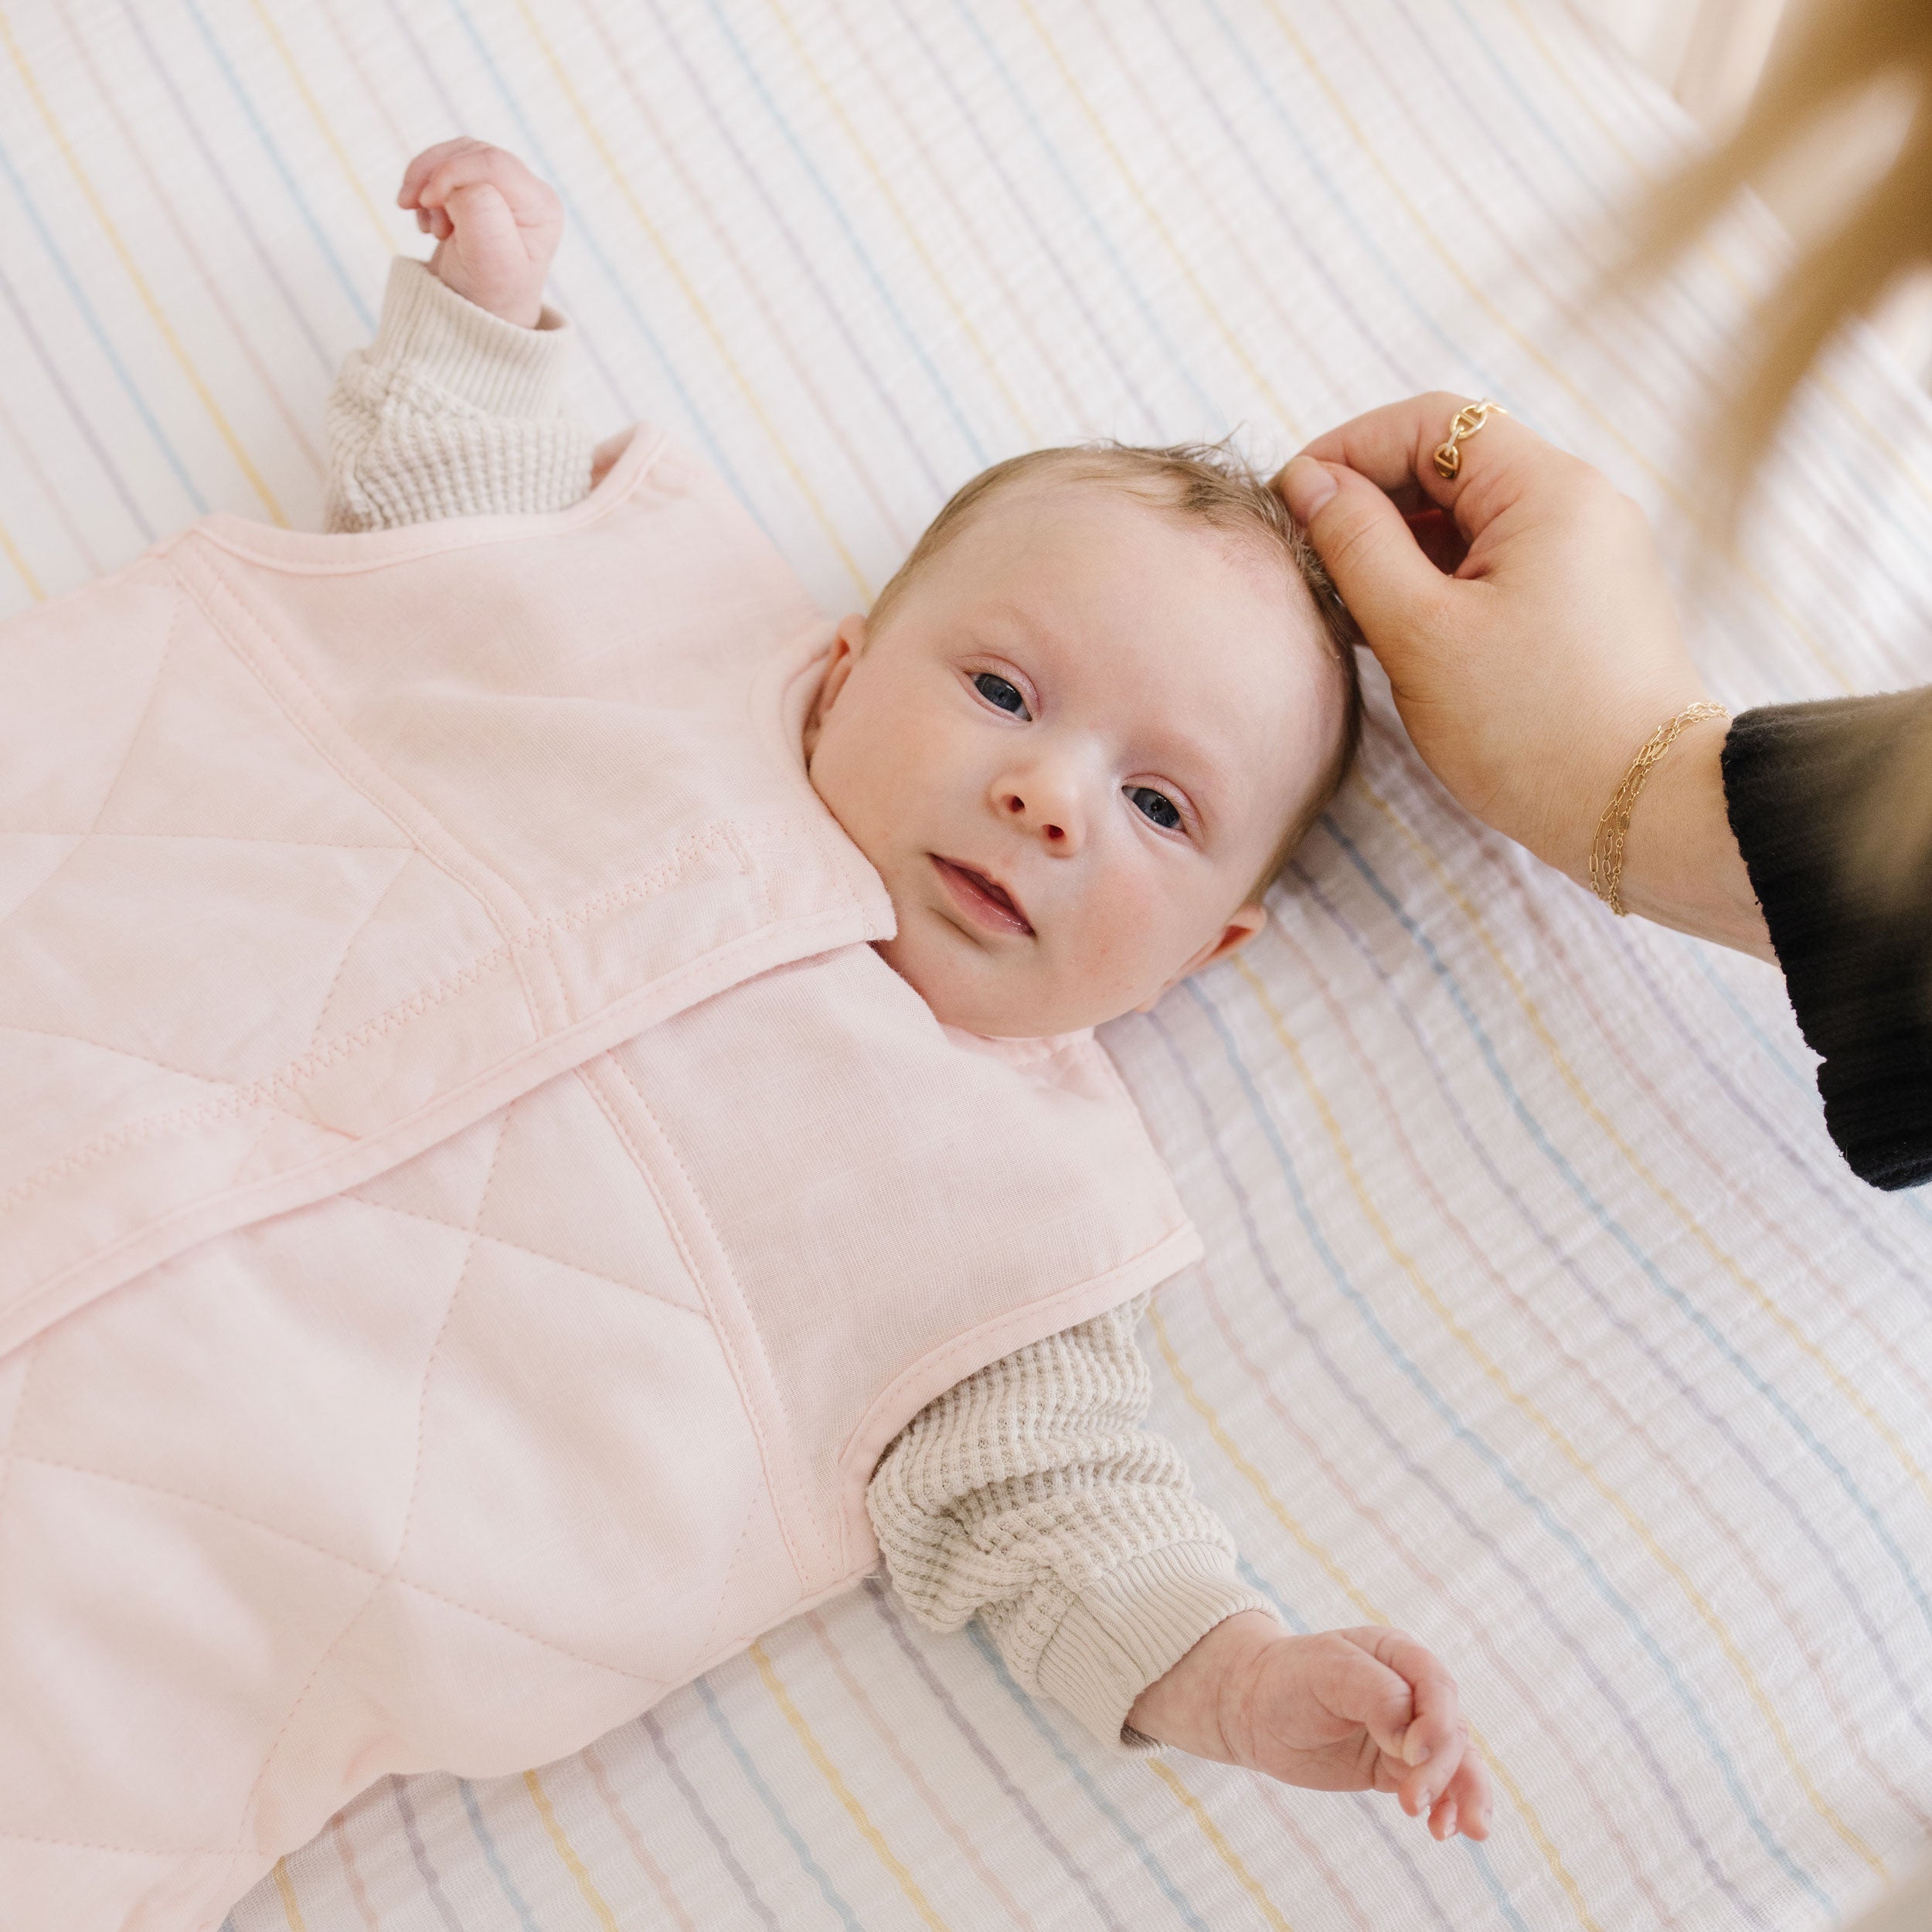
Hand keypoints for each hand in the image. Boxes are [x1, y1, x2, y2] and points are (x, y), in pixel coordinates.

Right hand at [397, 139, 563, 328]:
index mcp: (541, 207)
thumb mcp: (490, 261)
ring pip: (455, 155)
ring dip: (425, 180)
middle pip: (472, 152)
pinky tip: (427, 222)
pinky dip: (425, 189)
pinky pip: (444, 168)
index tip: (426, 202)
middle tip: (411, 205)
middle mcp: (529, 194)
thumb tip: (456, 182)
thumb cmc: (487, 298)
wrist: (474, 321)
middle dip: (433, 172)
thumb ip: (479, 210)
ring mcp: (504, 192)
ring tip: (422, 219)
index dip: (451, 172)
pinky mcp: (479, 193)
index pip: (493, 162)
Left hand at [1127, 1613, 1491, 1840]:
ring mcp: (1408, 1732)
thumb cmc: (1289, 1677)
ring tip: (1467, 1830)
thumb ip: (1377, 1695)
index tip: (1410, 1753)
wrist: (1252, 1708)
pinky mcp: (1396, 1767)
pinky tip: (1443, 1829)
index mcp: (1398, 1655)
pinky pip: (1435, 1787)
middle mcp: (1412, 1692)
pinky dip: (1447, 1807)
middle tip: (1412, 1804)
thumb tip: (1415, 1741)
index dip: (1436, 1722)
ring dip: (1465, 1795)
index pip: (1437, 1687)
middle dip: (1443, 1770)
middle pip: (1451, 1731)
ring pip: (1456, 1763)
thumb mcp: (1328, 1671)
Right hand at [1275, 395, 1770, 956]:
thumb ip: (1357, 546)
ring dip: (1399, 548)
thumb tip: (1310, 484)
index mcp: (1547, 489)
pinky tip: (1396, 632)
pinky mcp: (1583, 602)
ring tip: (1345, 605)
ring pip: (1468, 519)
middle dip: (1371, 501)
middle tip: (1308, 560)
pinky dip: (1438, 582)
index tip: (1290, 501)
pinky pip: (1495, 563)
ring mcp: (1585, 553)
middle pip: (1450, 463)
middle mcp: (1577, 504)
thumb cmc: (1533, 728)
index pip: (1431, 421)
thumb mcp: (1420, 633)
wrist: (1642, 813)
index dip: (1349, 450)